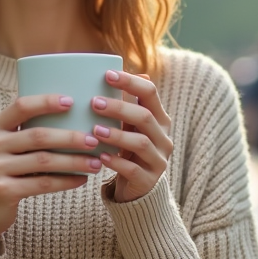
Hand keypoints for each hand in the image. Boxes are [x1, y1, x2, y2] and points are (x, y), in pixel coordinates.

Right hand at [0, 94, 101, 251]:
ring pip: (44, 161)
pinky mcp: (4, 191)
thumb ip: (26, 132)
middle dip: (71, 137)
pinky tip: (81, 180)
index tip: (72, 101)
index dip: (46, 102)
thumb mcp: (6, 147)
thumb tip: (73, 117)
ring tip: (95, 163)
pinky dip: (65, 181)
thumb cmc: (3, 172)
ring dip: (74, 161)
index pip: (21, 106)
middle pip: (38, 135)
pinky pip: (42, 183)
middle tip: (94, 140)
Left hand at [91, 69, 173, 202]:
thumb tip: (109, 71)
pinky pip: (133, 169)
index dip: (130, 82)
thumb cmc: (129, 149)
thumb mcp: (128, 126)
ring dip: (116, 135)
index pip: (150, 92)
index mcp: (159, 118)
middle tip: (94, 102)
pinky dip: (116, 162)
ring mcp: (158, 159)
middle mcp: (163, 137)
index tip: (107, 74)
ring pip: (140, 143)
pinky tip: (100, 157)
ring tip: (94, 130)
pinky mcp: (149, 180)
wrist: (138, 187)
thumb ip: (124, 104)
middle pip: (144, 116)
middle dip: (119, 108)